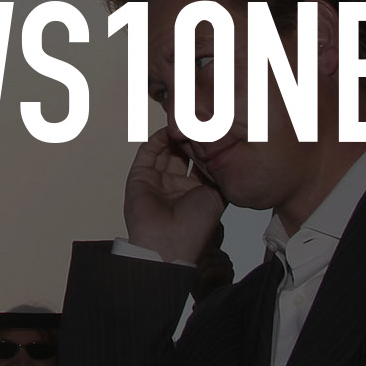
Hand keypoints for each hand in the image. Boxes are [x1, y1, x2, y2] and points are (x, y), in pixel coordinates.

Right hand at [123, 128, 224, 262]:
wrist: (169, 243)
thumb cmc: (194, 226)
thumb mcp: (217, 197)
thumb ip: (219, 175)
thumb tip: (226, 155)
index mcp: (193, 191)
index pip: (198, 162)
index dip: (204, 147)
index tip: (212, 131)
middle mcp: (174, 185)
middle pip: (181, 153)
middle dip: (189, 138)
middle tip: (196, 121)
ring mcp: (156, 180)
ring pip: (164, 150)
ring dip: (174, 136)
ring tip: (183, 122)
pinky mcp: (140, 176)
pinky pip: (147, 153)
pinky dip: (157, 140)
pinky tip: (168, 130)